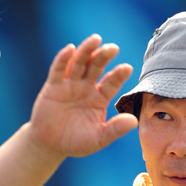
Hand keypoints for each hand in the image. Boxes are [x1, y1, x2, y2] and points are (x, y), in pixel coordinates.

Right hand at [28, 34, 137, 158]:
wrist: (51, 145)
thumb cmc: (77, 142)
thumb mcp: (99, 139)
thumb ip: (115, 130)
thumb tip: (135, 121)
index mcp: (100, 98)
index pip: (111, 83)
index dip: (118, 75)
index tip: (127, 68)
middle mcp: (86, 88)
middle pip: (96, 67)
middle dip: (104, 57)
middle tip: (113, 48)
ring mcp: (69, 85)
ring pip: (79, 63)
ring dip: (86, 50)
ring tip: (96, 39)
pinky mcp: (53, 86)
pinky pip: (58, 70)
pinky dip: (63, 59)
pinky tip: (70, 49)